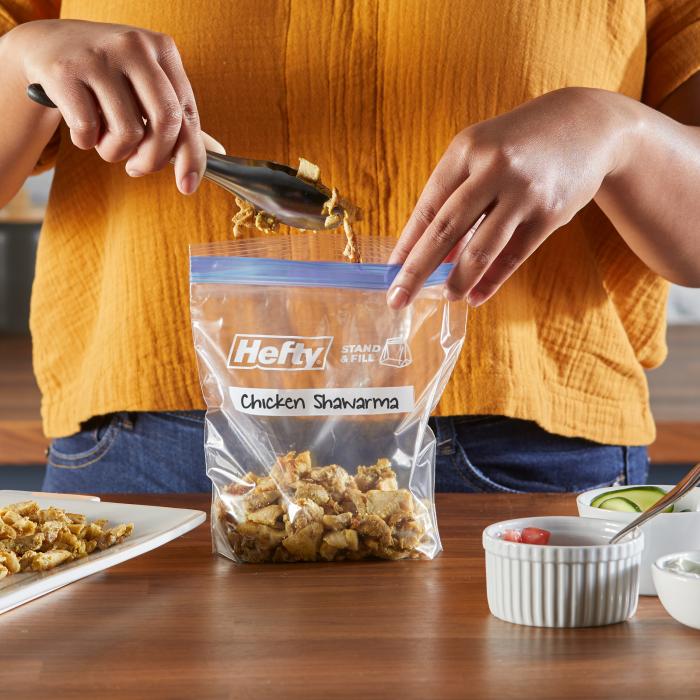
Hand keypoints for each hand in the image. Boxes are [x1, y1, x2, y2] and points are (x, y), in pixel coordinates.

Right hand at [9, 19, 223, 193]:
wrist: (46, 45)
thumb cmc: (109, 76)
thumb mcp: (147, 86)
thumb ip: (178, 118)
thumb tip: (217, 154)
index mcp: (162, 50)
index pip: (187, 115)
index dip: (192, 157)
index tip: (188, 186)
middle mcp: (134, 47)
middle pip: (165, 124)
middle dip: (154, 160)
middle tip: (138, 168)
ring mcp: (99, 56)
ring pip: (128, 133)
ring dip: (116, 153)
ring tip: (105, 140)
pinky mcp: (66, 71)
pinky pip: (89, 130)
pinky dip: (87, 143)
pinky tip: (82, 129)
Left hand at [387, 87, 630, 308]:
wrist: (588, 124)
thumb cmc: (519, 144)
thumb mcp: (482, 153)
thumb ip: (456, 198)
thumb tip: (434, 254)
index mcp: (466, 150)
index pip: (427, 206)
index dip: (406, 244)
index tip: (389, 272)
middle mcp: (493, 168)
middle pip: (445, 230)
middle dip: (416, 270)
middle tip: (398, 299)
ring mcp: (523, 192)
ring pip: (480, 249)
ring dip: (457, 281)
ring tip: (444, 298)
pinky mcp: (550, 213)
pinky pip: (513, 256)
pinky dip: (492, 281)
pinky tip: (476, 296)